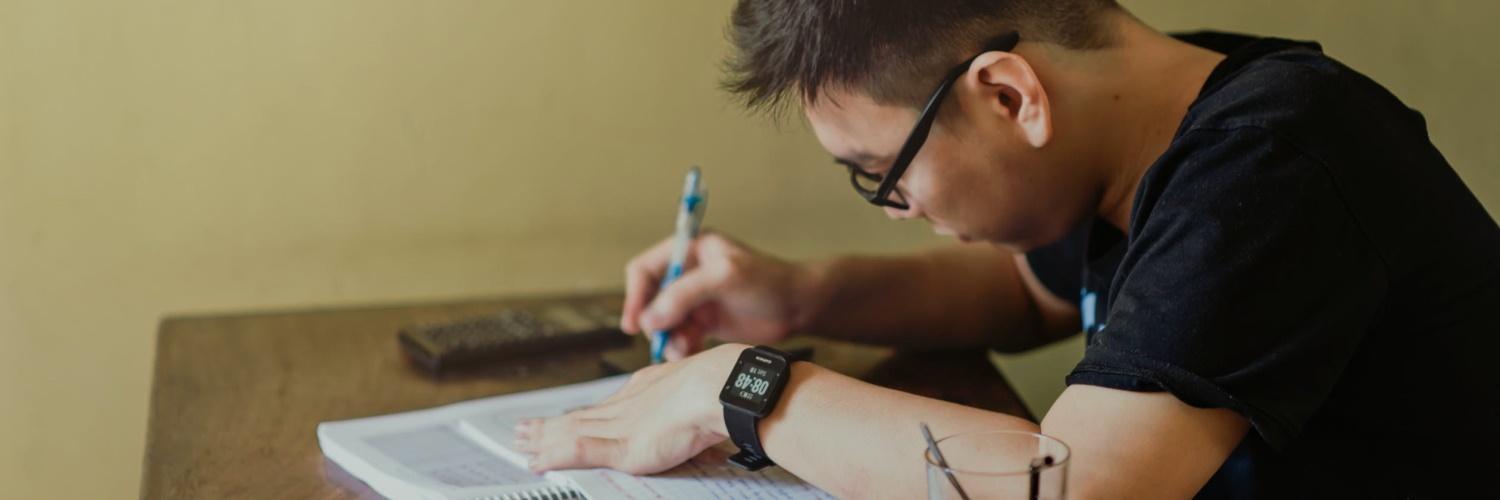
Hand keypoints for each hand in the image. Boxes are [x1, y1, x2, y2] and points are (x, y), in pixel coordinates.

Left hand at [513, 344, 745, 473]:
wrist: (722, 389)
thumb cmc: (722, 395)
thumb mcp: (699, 401)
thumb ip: (685, 413)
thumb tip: (694, 422)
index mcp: (645, 392)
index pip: (603, 407)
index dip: (580, 415)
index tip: (562, 419)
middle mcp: (627, 405)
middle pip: (580, 417)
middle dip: (551, 426)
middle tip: (524, 430)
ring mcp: (621, 424)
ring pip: (571, 431)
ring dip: (544, 439)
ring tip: (521, 441)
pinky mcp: (622, 445)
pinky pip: (577, 449)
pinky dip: (555, 455)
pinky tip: (537, 462)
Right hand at [622, 232, 815, 359]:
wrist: (799, 307)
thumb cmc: (768, 281)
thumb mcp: (725, 278)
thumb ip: (685, 294)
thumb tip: (650, 318)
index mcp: (689, 250)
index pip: (645, 269)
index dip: (635, 295)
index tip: (634, 322)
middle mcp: (688, 273)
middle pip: (651, 299)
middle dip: (654, 322)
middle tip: (662, 341)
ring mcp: (696, 299)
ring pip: (664, 322)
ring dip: (668, 338)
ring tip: (682, 349)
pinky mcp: (705, 322)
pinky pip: (680, 336)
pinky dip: (680, 347)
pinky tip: (690, 353)